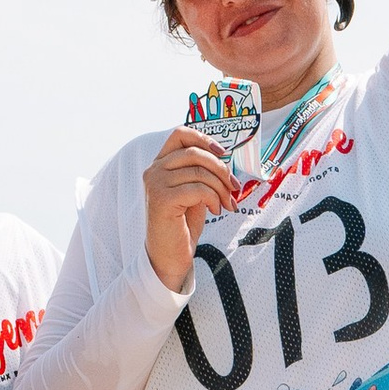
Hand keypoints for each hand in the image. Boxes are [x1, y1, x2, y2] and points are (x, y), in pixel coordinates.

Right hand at [142, 128, 239, 293]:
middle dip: (221, 169)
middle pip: (195, 153)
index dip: (204, 138)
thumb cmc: (183, 224)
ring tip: (226, 203)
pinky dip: (213, 199)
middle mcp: (154, 170)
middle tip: (233, 188)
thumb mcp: (194, 191)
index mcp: (161, 164)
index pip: (180, 134)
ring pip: (200, 172)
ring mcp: (155, 184)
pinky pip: (199, 189)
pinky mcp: (162, 199)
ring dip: (221, 188)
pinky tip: (215, 210)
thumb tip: (225, 160)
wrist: (170, 255)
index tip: (223, 153)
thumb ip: (202, 172)